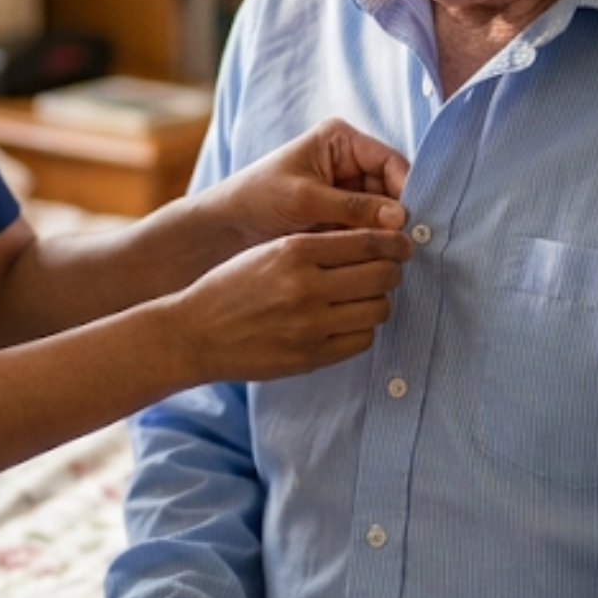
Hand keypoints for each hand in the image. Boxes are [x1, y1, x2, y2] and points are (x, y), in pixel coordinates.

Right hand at [171, 227, 411, 381]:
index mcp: (295, 251)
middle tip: (385, 272)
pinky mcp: (311, 356)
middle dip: (390, 272)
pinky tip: (345, 322)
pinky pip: (362, 340)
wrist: (195, 333)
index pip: (369, 241)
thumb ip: (317, 246)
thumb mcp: (269, 251)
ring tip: (361, 299)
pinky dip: (361, 330)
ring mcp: (311, 325)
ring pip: (379, 309)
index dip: (395, 243)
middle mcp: (306, 286)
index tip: (402, 245)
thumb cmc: (231, 287)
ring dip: (377, 302)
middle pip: (383, 275)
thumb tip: (372, 243)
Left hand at [210, 120, 409, 244]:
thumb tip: (401, 217)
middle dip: (395, 216)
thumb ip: (353, 207)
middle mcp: (348, 161)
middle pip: (391, 188)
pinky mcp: (341, 216)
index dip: (405, 189)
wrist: (226, 228)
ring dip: (383, 233)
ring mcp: (346, 190)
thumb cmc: (257, 199)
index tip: (409, 221)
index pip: (389, 161)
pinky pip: (368, 229)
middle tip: (401, 245)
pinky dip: (370, 243)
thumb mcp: (305, 200)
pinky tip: (370, 259)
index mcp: (340, 140)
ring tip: (384, 255)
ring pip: (383, 212)